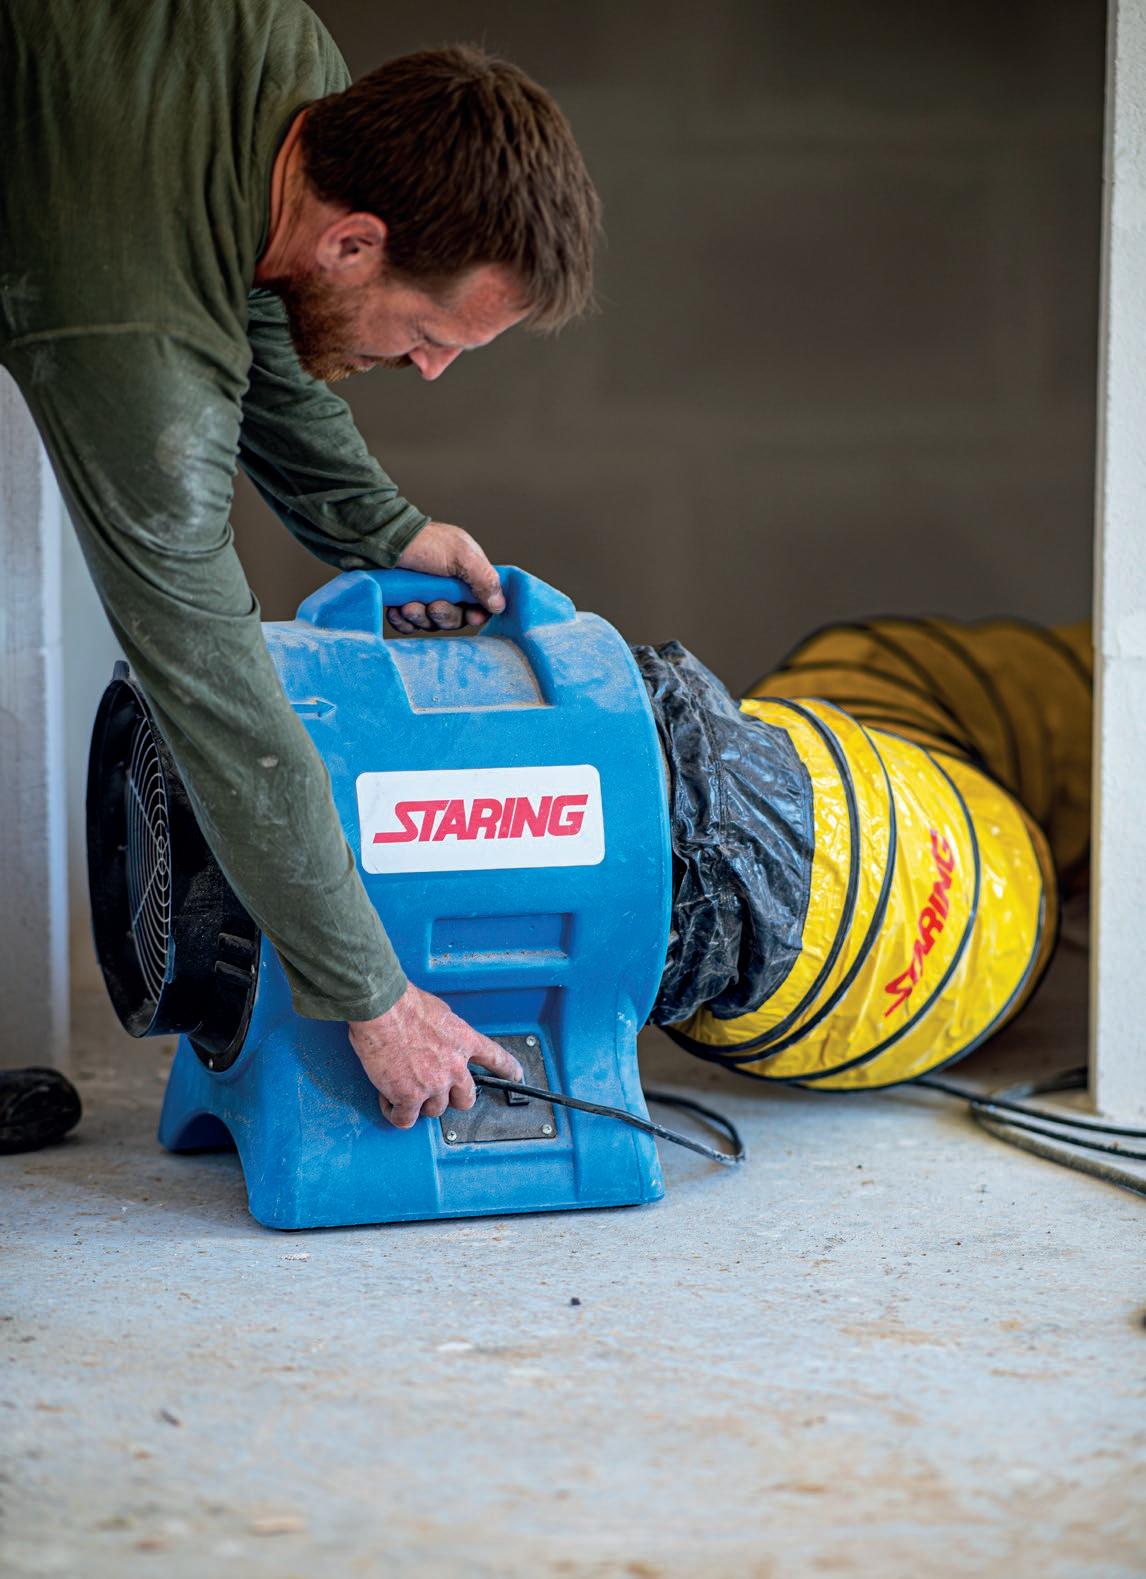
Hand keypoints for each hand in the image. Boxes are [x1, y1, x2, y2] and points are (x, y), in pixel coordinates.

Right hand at [348, 982, 524, 1129]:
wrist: (382, 1008)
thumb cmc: (403, 1004)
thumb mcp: (440, 1012)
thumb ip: (446, 1032)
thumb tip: (438, 1038)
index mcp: (464, 1040)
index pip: (496, 1058)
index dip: (508, 1070)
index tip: (516, 1076)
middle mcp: (453, 1066)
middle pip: (465, 1099)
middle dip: (452, 1099)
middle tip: (437, 1093)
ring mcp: (433, 1084)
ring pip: (434, 1111)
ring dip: (420, 1105)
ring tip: (403, 1091)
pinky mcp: (409, 1096)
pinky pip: (405, 1119)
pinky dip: (397, 1114)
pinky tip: (390, 1103)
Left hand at [389, 520, 505, 633]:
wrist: (377, 539)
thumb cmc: (422, 542)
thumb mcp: (461, 555)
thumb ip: (484, 579)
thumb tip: (500, 605)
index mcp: (466, 572)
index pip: (480, 603)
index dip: (476, 613)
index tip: (471, 615)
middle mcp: (446, 585)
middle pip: (456, 617)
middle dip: (445, 616)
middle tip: (433, 606)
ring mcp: (423, 594)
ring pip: (431, 623)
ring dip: (421, 617)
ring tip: (408, 605)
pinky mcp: (401, 602)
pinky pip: (409, 624)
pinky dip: (403, 621)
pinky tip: (396, 610)